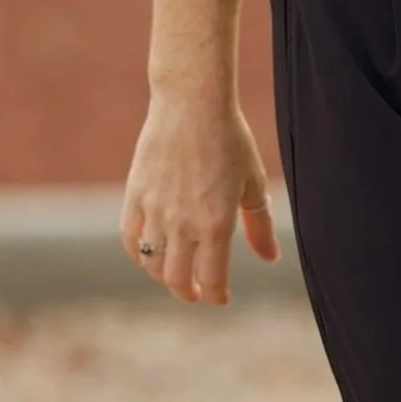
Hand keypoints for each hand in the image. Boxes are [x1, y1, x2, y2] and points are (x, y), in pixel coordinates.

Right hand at [121, 91, 280, 305]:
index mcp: (216, 223)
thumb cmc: (230, 139)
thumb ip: (260, 226)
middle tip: (196, 292)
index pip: (212, 278)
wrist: (192, 103)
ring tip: (174, 272)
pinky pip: (130, 237)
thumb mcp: (253, 183)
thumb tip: (270, 259)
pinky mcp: (135, 195)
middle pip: (177, 279)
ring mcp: (155, 210)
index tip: (220, 298)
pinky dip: (138, 253)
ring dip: (163, 275)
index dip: (216, 295)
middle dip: (188, 292)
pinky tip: (148, 252)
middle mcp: (182, 223)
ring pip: (151, 263)